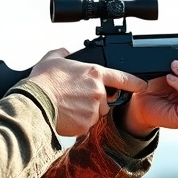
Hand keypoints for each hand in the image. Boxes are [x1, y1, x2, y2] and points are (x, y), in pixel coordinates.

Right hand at [26, 49, 148, 136]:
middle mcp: (98, 91)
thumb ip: (64, 54)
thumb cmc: (42, 81)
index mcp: (94, 73)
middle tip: (75, 98)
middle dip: (94, 100)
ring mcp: (94, 109)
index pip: (122, 78)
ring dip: (86, 112)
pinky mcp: (86, 124)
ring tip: (67, 107)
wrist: (34, 103)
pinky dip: (78, 123)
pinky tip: (65, 116)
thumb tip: (66, 52)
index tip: (143, 85)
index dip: (135, 82)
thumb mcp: (53, 59)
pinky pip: (86, 125)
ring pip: (96, 113)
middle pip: (105, 99)